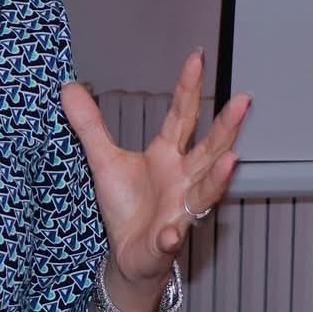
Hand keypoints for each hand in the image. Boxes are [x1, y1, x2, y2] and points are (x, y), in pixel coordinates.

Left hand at [62, 50, 250, 294]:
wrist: (128, 254)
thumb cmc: (127, 207)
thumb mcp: (103, 161)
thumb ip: (90, 125)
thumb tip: (69, 87)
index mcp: (168, 155)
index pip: (182, 115)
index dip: (188, 87)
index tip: (197, 57)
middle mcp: (184, 178)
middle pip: (209, 148)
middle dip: (227, 126)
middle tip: (243, 100)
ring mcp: (180, 210)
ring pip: (205, 192)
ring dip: (218, 178)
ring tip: (231, 160)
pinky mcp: (166, 242)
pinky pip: (171, 238)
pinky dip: (171, 236)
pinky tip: (171, 233)